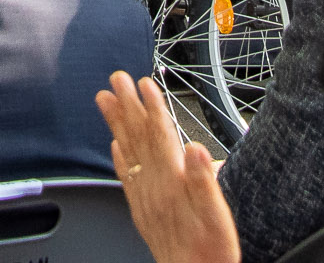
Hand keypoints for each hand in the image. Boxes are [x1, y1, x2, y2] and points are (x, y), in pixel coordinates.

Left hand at [96, 74, 239, 262]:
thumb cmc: (210, 251)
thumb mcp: (217, 216)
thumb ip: (204, 181)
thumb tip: (196, 148)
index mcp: (173, 182)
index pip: (159, 135)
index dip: (152, 107)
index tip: (144, 82)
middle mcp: (154, 186)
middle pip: (139, 138)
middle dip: (128, 105)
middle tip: (116, 79)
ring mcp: (145, 197)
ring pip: (128, 152)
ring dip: (117, 123)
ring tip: (105, 100)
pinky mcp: (142, 210)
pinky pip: (127, 178)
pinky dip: (119, 157)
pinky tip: (114, 145)